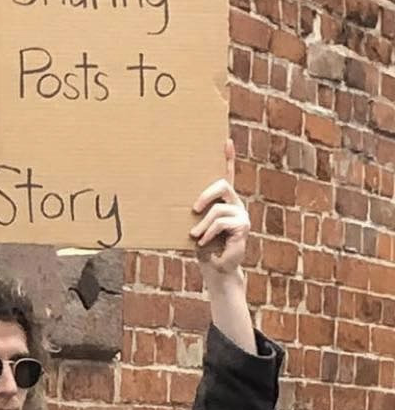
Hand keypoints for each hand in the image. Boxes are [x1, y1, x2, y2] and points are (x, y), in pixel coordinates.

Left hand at [189, 139, 249, 274]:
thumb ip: (191, 210)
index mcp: (224, 199)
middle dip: (205, 194)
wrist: (215, 268)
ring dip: (202, 223)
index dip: (228, 157)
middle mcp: (235, 203)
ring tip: (194, 235)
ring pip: (218, 209)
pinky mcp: (243, 226)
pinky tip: (202, 242)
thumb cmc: (201, 245)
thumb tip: (165, 195)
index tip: (225, 141)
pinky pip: (221, 222)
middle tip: (193, 208)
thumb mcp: (193, 224)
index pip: (228, 174)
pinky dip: (208, 233)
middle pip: (223, 184)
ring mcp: (241, 214)